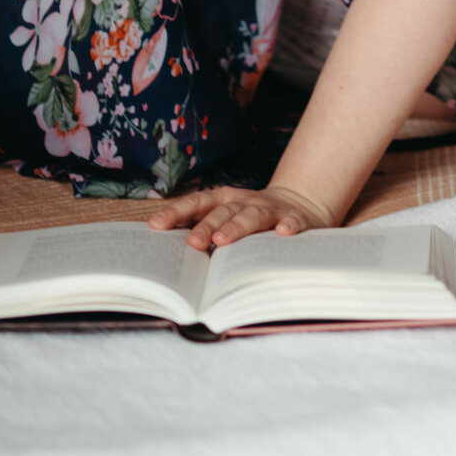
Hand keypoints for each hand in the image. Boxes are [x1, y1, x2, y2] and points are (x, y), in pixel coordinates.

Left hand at [147, 185, 335, 249]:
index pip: (197, 203)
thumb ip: (204, 232)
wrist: (298, 203)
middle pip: (223, 211)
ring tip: (223, 241)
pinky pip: (291, 221)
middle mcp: (245, 202)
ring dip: (237, 227)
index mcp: (224, 200)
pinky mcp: (295, 218)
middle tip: (192, 243)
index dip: (177, 212)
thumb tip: (169, 254)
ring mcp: (270, 209)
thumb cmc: (251, 219)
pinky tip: (283, 232)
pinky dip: (288, 225)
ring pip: (252, 216)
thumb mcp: (227, 219)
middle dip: (207, 226)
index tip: (156, 225)